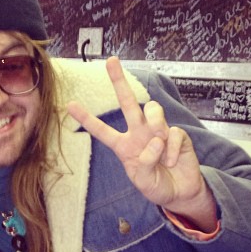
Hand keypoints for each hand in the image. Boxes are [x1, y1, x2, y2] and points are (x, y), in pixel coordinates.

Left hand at [67, 56, 216, 231]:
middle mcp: (139, 133)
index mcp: (124, 147)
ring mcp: (158, 131)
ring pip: (153, 110)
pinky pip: (174, 133)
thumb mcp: (143, 182)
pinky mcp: (177, 134)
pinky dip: (173, 150)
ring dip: (157, 124)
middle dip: (119, 81)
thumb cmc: (156, 186)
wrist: (180, 192)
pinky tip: (172, 161)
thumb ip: (143, 164)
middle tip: (110, 60)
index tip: (70, 105)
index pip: (102, 131)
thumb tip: (155, 140)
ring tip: (159, 145)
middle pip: (128, 103)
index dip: (87, 119)